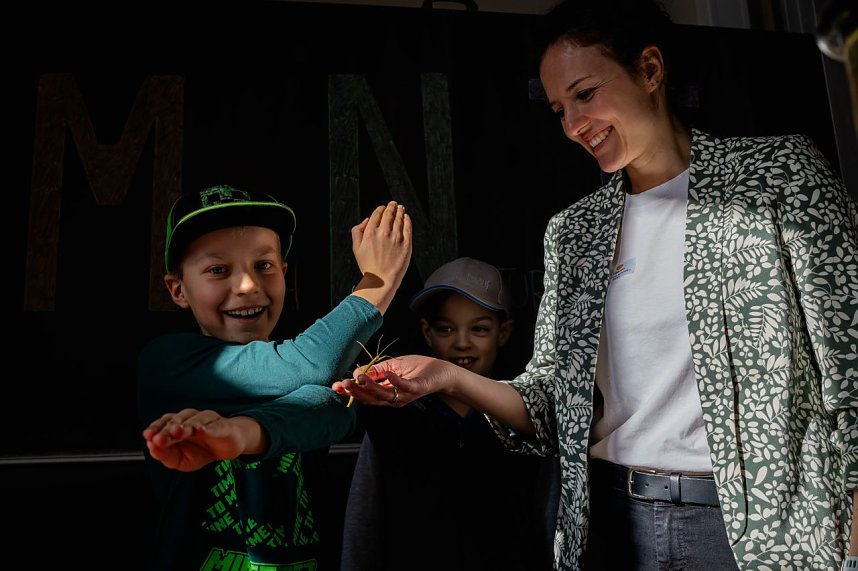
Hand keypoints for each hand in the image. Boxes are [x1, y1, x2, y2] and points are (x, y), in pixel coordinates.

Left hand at [142, 408, 263, 471]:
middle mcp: (191, 419)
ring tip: (178, 432)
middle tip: (160, 438)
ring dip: (186, 426)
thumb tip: (151, 446)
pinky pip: (215, 426)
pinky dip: (208, 428)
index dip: (156, 428)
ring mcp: (207, 420)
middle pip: (177, 421)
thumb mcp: (179, 460)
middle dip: (168, 430)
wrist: (228, 448)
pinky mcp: (223, 426)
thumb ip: (164, 455)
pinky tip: (201, 431)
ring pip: (195, 420)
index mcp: (177, 424)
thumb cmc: (201, 451)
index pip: (164, 422)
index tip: (148, 436)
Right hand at [332, 354, 456, 406]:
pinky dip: (395, 381)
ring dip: (370, 387)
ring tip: (359, 377)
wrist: (442, 371)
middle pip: (371, 398)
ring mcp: (405, 396)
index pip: (365, 395)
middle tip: (343, 385)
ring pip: (384, 395)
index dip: (350, 391)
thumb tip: (357, 372)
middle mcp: (393, 398)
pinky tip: (388, 373)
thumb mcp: (393, 366)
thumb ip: (376, 370)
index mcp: (386, 393)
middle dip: (355, 391)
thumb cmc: (418, 368)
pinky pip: (404, 387)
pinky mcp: (416, 389)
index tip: (336, 386)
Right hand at [350, 201, 411, 313]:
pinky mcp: (406, 244)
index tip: (383, 208)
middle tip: (394, 204)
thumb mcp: (356, 248)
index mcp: (370, 232)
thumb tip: (366, 220)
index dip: (381, 209)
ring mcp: (396, 238)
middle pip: (389, 214)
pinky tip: (406, 217)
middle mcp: (383, 233)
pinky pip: (408, 228)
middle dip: (391, 207)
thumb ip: (357, 231)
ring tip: (401, 208)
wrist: (381, 280)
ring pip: (399, 219)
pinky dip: (407, 220)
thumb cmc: (368, 265)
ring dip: (400, 211)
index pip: (377, 214)